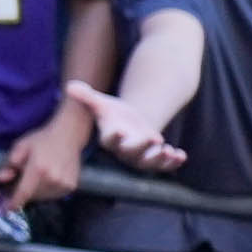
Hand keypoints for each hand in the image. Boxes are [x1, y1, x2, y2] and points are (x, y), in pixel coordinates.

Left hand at [0, 114, 89, 208]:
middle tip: (22, 183)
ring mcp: (63, 183)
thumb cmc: (42, 140)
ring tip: (38, 176)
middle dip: (25, 193)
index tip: (7, 208)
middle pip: (33, 195)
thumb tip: (1, 178)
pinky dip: (48, 190)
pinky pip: (54, 195)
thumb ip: (10, 164)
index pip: (23, 192)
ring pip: (44, 197)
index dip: (14, 202)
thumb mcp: (21, 146)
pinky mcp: (71, 186)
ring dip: (37, 192)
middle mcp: (52, 178)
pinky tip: (48, 178)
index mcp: (38, 168)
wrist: (68, 136)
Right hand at [68, 77, 182, 171]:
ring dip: (159, 159)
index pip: (110, 141)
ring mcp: (139, 157)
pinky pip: (163, 166)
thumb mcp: (102, 103)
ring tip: (169, 151)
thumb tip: (70, 85)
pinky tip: (181, 156)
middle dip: (143, 148)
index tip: (120, 131)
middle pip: (132, 153)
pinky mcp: (154, 159)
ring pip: (148, 163)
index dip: (115, 138)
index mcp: (110, 138)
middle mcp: (124, 151)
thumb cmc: (113, 114)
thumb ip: (87, 96)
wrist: (130, 124)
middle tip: (155, 138)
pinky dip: (172, 163)